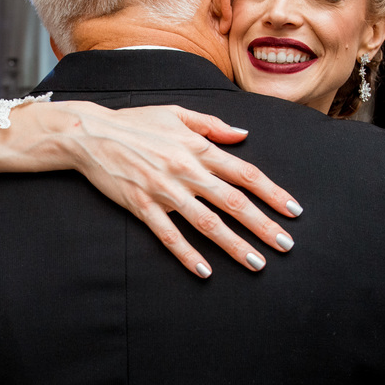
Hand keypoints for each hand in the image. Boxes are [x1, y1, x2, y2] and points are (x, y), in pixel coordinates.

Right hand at [65, 103, 301, 276]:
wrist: (90, 134)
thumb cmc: (135, 123)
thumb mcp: (177, 114)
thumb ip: (212, 125)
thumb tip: (243, 134)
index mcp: (198, 148)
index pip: (245, 173)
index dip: (272, 192)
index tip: (293, 210)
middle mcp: (187, 171)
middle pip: (234, 201)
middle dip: (263, 225)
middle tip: (285, 245)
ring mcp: (164, 190)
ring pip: (207, 223)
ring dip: (234, 245)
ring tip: (256, 262)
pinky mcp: (142, 206)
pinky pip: (169, 235)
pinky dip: (187, 254)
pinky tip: (204, 271)